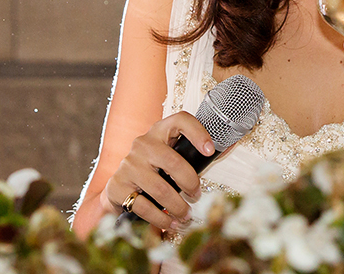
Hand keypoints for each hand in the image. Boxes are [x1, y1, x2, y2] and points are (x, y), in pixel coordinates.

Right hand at [100, 112, 212, 230]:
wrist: (118, 187)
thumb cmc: (152, 171)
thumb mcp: (168, 157)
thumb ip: (189, 155)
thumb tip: (226, 149)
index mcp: (158, 132)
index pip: (179, 120)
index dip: (197, 132)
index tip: (210, 150)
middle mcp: (142, 144)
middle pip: (173, 162)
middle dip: (190, 183)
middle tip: (196, 196)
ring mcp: (128, 164)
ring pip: (160, 188)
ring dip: (178, 206)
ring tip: (185, 215)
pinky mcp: (118, 185)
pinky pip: (144, 206)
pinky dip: (161, 219)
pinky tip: (170, 223)